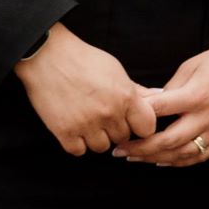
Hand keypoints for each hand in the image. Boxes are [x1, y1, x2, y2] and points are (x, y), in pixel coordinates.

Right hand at [14, 24, 158, 155]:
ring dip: (97, 138)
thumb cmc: (84, 60)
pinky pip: (78, 151)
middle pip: (123, 137)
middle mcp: (108, 113)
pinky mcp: (64, 132)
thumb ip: (137, 89)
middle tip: (105, 116)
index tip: (132, 121)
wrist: (48, 57)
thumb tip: (159, 96)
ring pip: (102, 147)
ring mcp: (86, 124)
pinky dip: (77, 143)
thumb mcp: (116, 70)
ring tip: (89, 121)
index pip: (147, 127)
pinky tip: (75, 129)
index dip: (141, 125)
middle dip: (117, 129)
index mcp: (125, 97)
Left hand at [123, 22, 208, 167]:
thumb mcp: (191, 66)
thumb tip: (148, 105)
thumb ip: (169, 89)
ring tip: (135, 157)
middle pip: (167, 141)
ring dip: (155, 159)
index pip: (158, 111)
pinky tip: (162, 161)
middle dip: (139, 148)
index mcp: (196, 95)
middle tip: (119, 149)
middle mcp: (207, 116)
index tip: (119, 121)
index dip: (136, 118)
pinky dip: (178, 162)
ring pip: (182, 154)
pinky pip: (199, 156)